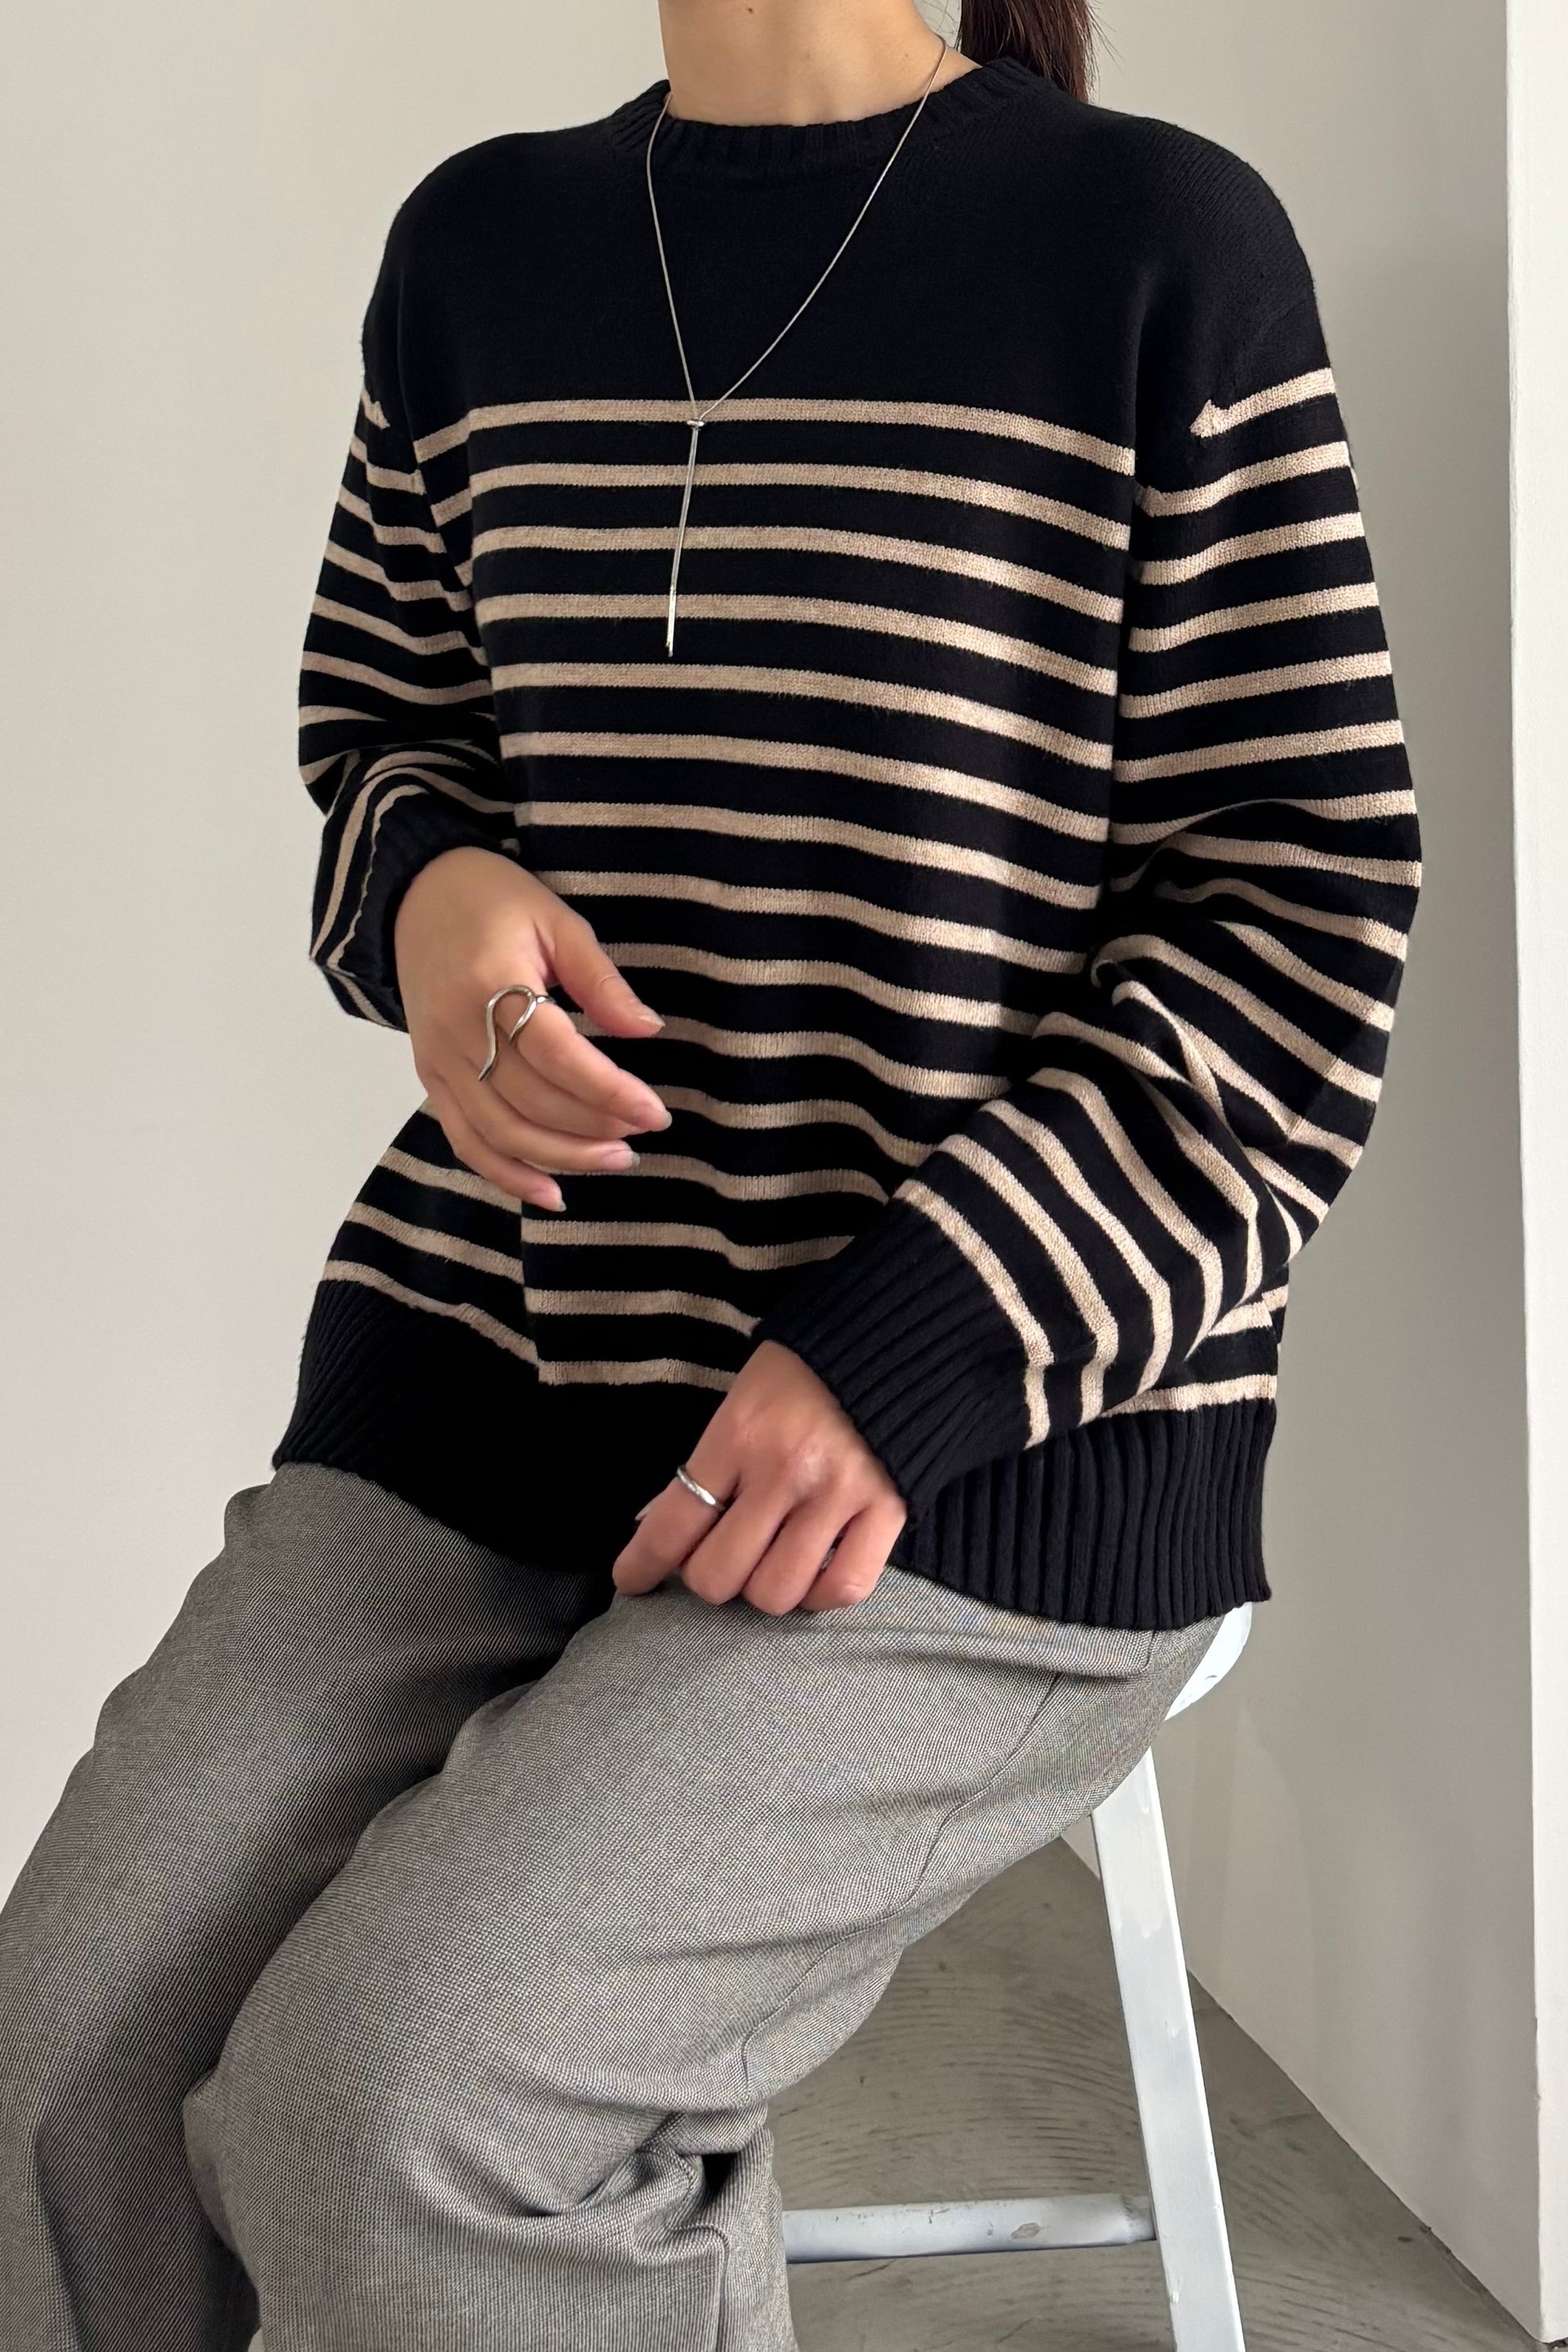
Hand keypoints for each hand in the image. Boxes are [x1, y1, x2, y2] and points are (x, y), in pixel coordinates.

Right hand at [393, 847, 671, 1210]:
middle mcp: (457, 1032)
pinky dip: (507, 1175)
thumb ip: (601, 980)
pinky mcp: (431, 1078)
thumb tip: (648, 1030)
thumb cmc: (493, 901)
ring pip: (502, 1134)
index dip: (609, 1092)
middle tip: (642, 1135)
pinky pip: (467, 1141)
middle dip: (595, 1129)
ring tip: (615, 1160)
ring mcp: (439, 1061)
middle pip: (532, 1104)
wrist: (413, 895)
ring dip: (562, 1158)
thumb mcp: (557, 922)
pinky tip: (551, 1193)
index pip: (558, 1057)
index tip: (655, 1113)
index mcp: (490, 984)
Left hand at [611, 1341, 907, 1613]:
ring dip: (763, 1589)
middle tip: (719, 1558)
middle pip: (719, 1574)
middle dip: (708, 1577)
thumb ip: (709, 1465)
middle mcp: (785, 1469)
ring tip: (769, 1562)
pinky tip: (813, 1573)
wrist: (900, 1336)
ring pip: (777, 1592)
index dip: (642, 1565)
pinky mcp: (890, 1510)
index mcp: (739, 1433)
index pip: (672, 1525)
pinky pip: (843, 1588)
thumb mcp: (740, 1400)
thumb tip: (662, 1529)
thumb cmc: (807, 1371)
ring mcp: (840, 1494)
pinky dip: (820, 1595)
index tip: (631, 1580)